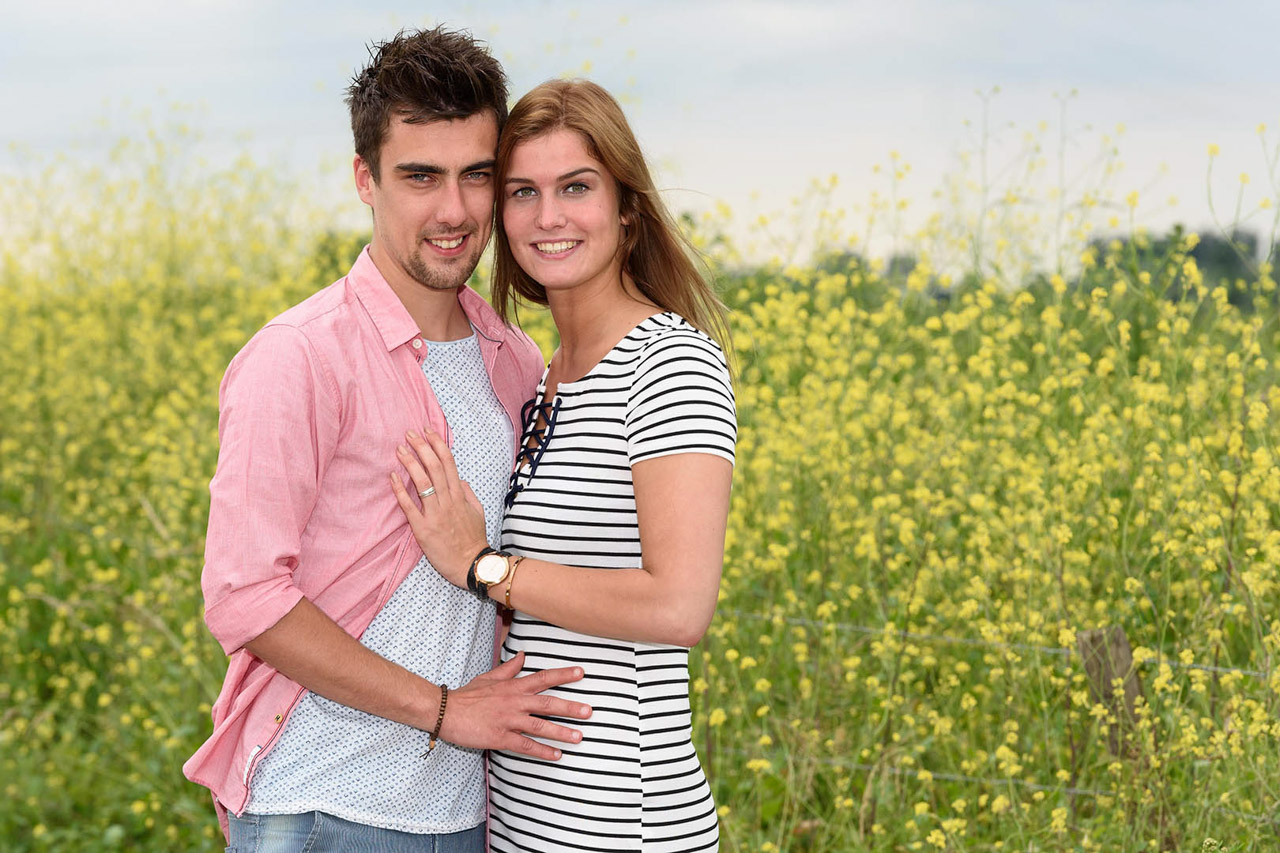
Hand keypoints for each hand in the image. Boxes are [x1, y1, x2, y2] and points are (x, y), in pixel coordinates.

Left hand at [391, 428, 488, 586]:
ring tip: (399, 449)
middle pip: (434, 467)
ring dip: (410, 463)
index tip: (428, 431)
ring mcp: (435, 514)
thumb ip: (468, 493)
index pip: (448, 463)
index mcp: (460, 495)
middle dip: (421, 447)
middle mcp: (448, 501)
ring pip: (422, 482)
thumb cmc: (474, 539)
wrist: (471, 564)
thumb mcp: (477, 512)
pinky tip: (392, 477)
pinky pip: (409, 506)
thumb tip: (460, 479)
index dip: (437, 444)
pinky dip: (400, 490)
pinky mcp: (423, 529)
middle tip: (409, 434)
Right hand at [442, 652, 590, 759]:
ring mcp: (508, 720)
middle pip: (547, 703)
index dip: (563, 674)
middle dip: (570, 707)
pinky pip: (524, 745)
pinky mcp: (500, 737)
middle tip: (589, 711)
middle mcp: (514, 702)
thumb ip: (508, 669)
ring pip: (540, 725)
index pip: (543, 678)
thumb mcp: (488, 677)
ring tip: (579, 737)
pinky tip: (556, 755)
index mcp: (512, 686)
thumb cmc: (466, 695)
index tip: (581, 672)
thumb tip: (523, 656)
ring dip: (561, 732)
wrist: (445, 711)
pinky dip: (541, 751)